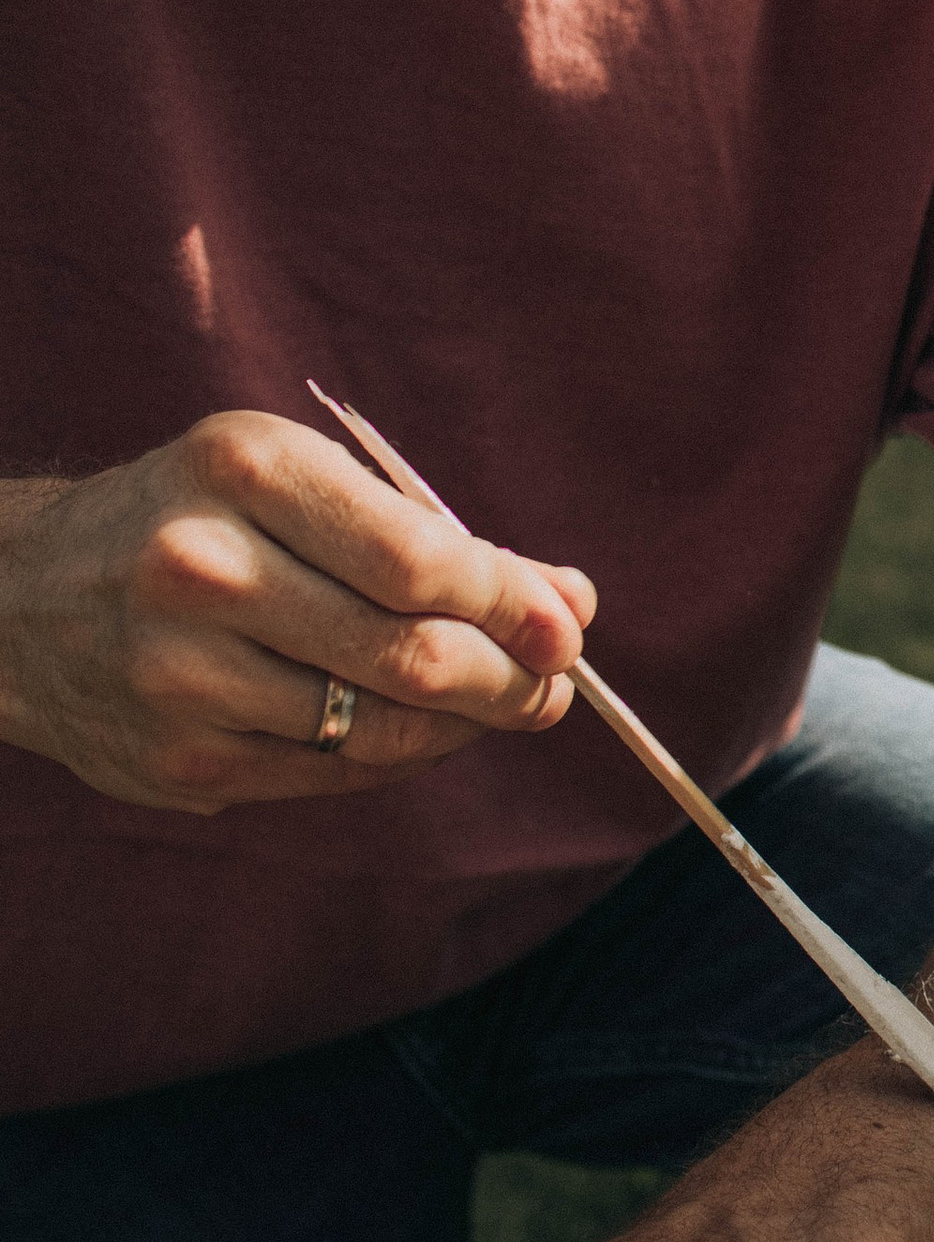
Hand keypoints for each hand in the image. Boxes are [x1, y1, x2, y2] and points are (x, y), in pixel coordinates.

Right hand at [0, 414, 592, 810]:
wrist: (21, 596)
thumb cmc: (198, 520)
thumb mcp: (296, 484)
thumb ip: (434, 538)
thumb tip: (570, 602)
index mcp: (242, 468)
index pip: (416, 557)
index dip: (510, 603)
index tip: (568, 626)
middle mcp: (203, 568)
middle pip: (408, 653)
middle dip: (508, 679)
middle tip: (553, 686)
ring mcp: (183, 675)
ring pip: (381, 728)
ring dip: (464, 727)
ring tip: (497, 705)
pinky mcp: (180, 762)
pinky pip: (334, 773)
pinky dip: (397, 757)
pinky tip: (415, 731)